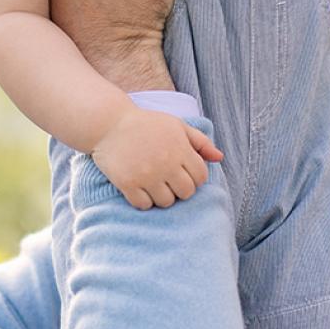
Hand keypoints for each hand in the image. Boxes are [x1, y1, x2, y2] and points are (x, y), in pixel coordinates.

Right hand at [92, 106, 221, 208]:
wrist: (109, 123)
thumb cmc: (146, 124)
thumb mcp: (176, 125)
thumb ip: (200, 141)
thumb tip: (220, 158)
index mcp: (180, 149)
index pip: (201, 178)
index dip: (194, 178)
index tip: (183, 173)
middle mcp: (166, 163)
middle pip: (186, 193)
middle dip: (180, 189)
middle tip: (168, 180)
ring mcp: (147, 175)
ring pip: (166, 202)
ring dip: (162, 196)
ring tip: (154, 184)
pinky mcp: (128, 183)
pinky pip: (144, 205)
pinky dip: (144, 201)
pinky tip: (140, 189)